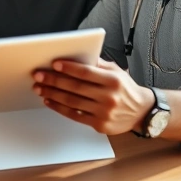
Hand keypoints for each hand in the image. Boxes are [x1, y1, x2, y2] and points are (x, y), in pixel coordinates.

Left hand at [32, 58, 154, 135]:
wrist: (142, 112)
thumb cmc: (125, 89)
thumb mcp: (116, 71)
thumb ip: (98, 64)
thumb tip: (77, 55)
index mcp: (113, 81)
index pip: (86, 73)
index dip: (68, 68)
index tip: (54, 64)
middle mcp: (109, 97)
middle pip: (75, 87)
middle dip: (54, 80)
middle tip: (38, 75)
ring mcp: (104, 112)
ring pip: (72, 101)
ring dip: (52, 94)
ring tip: (40, 88)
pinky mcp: (99, 125)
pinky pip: (74, 115)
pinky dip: (59, 108)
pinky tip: (49, 101)